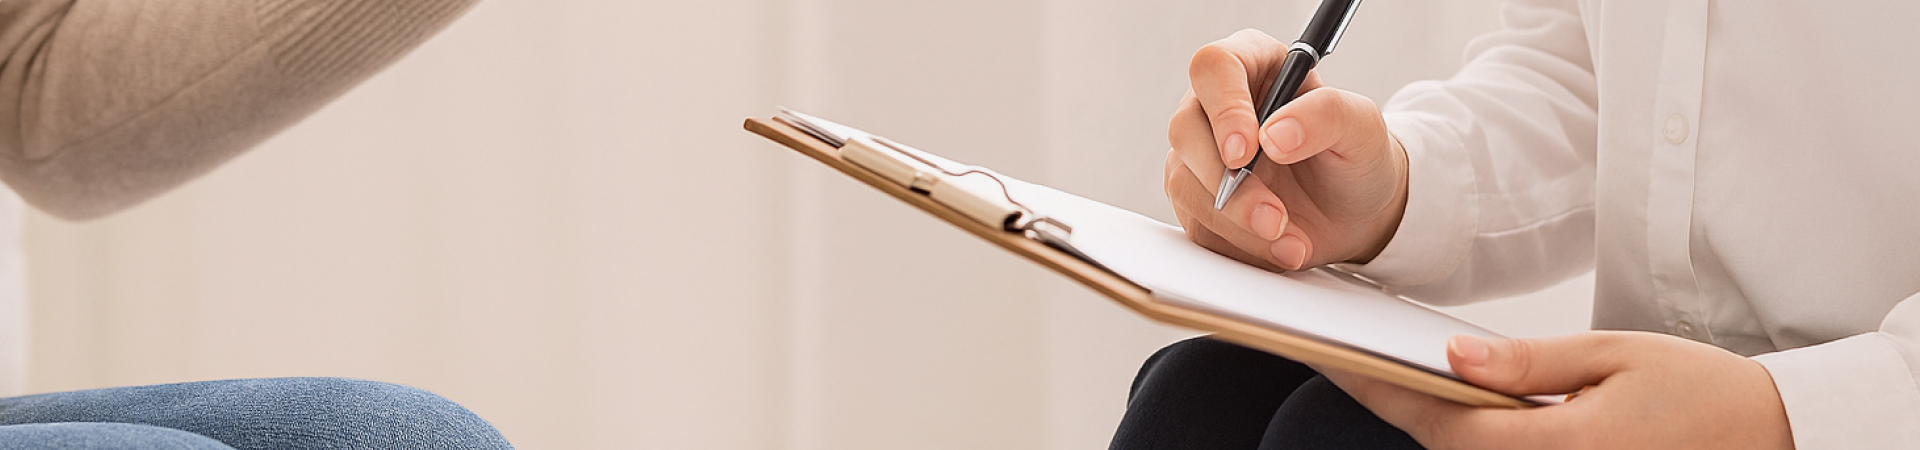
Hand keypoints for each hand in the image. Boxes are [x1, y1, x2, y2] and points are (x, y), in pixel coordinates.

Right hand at [1165, 29, 1407, 270]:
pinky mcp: (1198, 202)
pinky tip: (1279, 249)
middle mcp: (1216, 108)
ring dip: (1235, 221)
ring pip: (1185, 184)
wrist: (1355, 213)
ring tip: (1290, 240)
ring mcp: (1200, 156)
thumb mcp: (1363, 127)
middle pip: (1186, 129)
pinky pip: (1197, 225)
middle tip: (1275, 216)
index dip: (1224, 108)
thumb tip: (1273, 135)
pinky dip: (1238, 245)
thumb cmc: (1357, 157)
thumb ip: (1326, 115)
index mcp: (1253, 67)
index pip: (1214, 67)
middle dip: (1228, 182)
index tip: (1246, 151)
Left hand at [1320, 332, 1794, 449]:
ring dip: (1421, 414)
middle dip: (1386, 397)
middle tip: (1332, 349)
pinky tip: (1439, 394)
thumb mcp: (1616, 356)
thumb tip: (1452, 356)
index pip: (1442, 420)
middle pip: (1440, 443)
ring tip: (1372, 363)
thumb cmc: (1702, 392)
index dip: (1379, 388)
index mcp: (1559, 445)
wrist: (1770, 436)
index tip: (1332, 354)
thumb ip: (1529, 362)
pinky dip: (1460, 429)